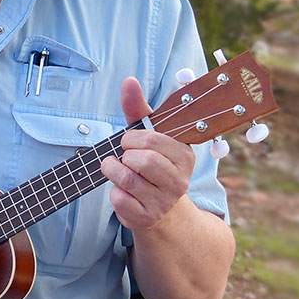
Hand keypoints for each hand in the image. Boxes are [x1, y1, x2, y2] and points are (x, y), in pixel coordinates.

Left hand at [100, 77, 194, 231]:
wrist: (160, 211)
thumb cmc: (151, 165)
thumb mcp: (148, 136)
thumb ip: (138, 110)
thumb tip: (129, 81)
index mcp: (185, 156)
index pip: (152, 139)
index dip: (132, 138)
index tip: (129, 142)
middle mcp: (180, 180)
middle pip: (141, 160)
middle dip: (124, 155)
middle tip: (124, 157)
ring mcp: (164, 201)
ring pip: (127, 178)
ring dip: (113, 170)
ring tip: (116, 170)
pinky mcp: (146, 218)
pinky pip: (119, 199)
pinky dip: (113, 192)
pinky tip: (123, 192)